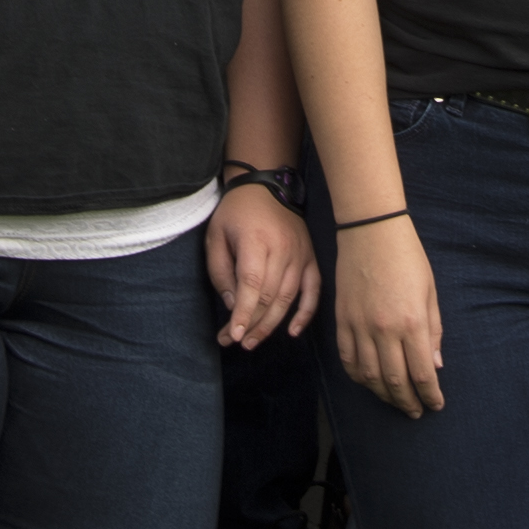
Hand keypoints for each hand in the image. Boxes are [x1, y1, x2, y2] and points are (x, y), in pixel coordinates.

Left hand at [206, 184, 318, 347]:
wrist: (265, 186)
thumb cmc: (235, 213)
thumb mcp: (215, 237)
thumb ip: (221, 272)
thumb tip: (234, 306)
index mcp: (256, 240)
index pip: (252, 284)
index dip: (243, 313)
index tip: (233, 335)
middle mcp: (283, 249)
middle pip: (269, 296)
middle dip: (252, 324)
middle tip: (235, 342)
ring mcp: (300, 255)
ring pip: (288, 298)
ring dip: (271, 324)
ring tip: (253, 342)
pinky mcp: (310, 258)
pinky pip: (313, 291)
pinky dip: (305, 313)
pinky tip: (293, 332)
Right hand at [331, 217, 444, 416]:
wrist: (371, 231)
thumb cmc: (408, 258)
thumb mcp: (430, 293)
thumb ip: (433, 332)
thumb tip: (435, 366)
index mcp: (412, 322)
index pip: (421, 374)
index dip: (430, 395)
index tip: (435, 405)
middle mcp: (384, 330)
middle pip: (395, 382)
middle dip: (407, 402)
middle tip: (415, 411)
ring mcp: (359, 326)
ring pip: (369, 376)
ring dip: (383, 395)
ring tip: (394, 401)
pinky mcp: (342, 320)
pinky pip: (347, 359)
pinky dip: (357, 376)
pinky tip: (367, 381)